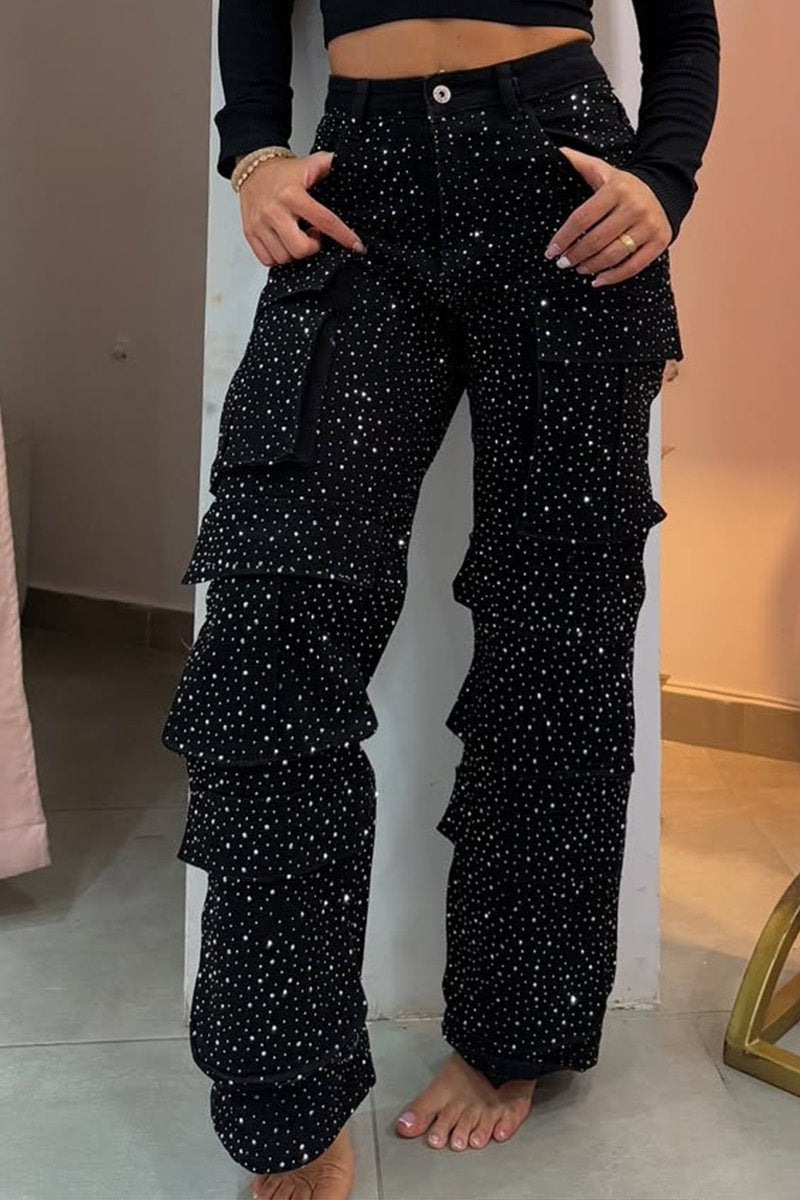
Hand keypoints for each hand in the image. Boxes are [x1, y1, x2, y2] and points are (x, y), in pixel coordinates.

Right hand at [237, 151, 365, 265]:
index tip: (357, 246)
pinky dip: (279, 256)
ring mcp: (259, 224)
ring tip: (298, 235)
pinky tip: (284, 242)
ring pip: (284, 258)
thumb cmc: (284, 172)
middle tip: (313, 235)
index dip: (344, 236)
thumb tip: (353, 164)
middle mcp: (274, 211)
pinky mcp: (250, 233)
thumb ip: (332, 164)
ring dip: (295, 252)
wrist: (253, 168)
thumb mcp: (311, 163)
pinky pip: (268, 260)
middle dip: (312, 247)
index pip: (324, 221)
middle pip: (300, 249)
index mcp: (292, 194)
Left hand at [543, 146, 671, 285]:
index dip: (563, 238)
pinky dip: (613, 277)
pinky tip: (597, 280)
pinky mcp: (660, 241)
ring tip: (578, 268)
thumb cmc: (623, 186)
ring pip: (613, 255)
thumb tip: (555, 152)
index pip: (582, 218)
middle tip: (562, 263)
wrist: (663, 190)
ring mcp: (649, 225)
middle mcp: (635, 206)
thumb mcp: (603, 171)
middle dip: (575, 255)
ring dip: (591, 266)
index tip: (551, 251)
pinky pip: (634, 266)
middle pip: (596, 240)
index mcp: (617, 189)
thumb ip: (579, 163)